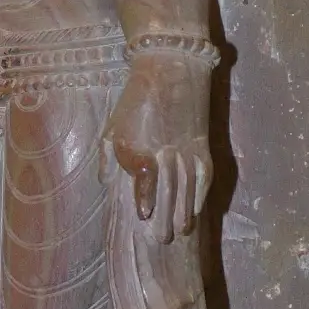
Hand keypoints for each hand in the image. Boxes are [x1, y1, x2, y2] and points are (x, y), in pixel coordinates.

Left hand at [107, 54, 213, 243]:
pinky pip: (204, 175)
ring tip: (181, 232)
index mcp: (140, 143)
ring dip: (184, 211)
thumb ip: (106, 156)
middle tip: (162, 239)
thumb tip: (104, 182)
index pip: (146, 176)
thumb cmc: (135, 102)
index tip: (143, 214)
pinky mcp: (202, 146)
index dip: (145, 196)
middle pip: (169, 188)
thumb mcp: (113, 125)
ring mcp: (187, 148)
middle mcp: (166, 149)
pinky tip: (195, 211)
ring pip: (188, 186)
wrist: (171, 69)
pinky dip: (201, 194)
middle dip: (165, 215)